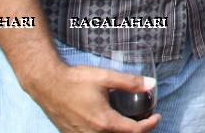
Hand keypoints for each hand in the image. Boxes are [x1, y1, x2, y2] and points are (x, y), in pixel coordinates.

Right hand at [23, 63, 159, 132]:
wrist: (47, 84)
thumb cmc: (75, 80)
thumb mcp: (105, 77)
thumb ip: (129, 82)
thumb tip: (150, 84)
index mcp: (104, 122)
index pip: (134, 132)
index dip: (150, 125)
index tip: (157, 116)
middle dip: (138, 130)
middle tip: (146, 117)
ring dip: (122, 132)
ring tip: (130, 119)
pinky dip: (107, 132)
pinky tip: (110, 120)